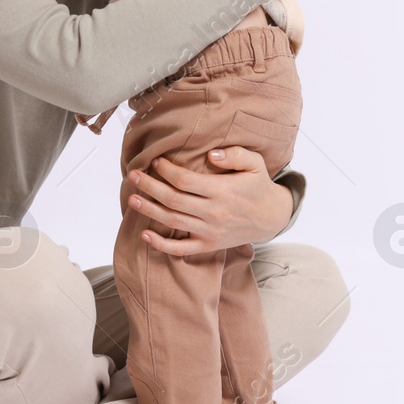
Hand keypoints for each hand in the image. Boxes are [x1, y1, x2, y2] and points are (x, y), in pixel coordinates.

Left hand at [127, 147, 294, 253]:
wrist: (272, 218)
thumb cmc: (258, 185)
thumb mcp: (255, 163)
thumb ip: (234, 155)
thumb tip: (210, 155)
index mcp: (222, 191)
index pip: (185, 181)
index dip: (166, 170)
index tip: (154, 161)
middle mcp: (214, 213)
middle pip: (173, 200)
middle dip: (150, 186)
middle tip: (133, 175)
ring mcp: (210, 232)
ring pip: (173, 221)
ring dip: (149, 210)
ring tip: (132, 199)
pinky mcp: (209, 245)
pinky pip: (182, 249)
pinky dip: (161, 245)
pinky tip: (145, 235)